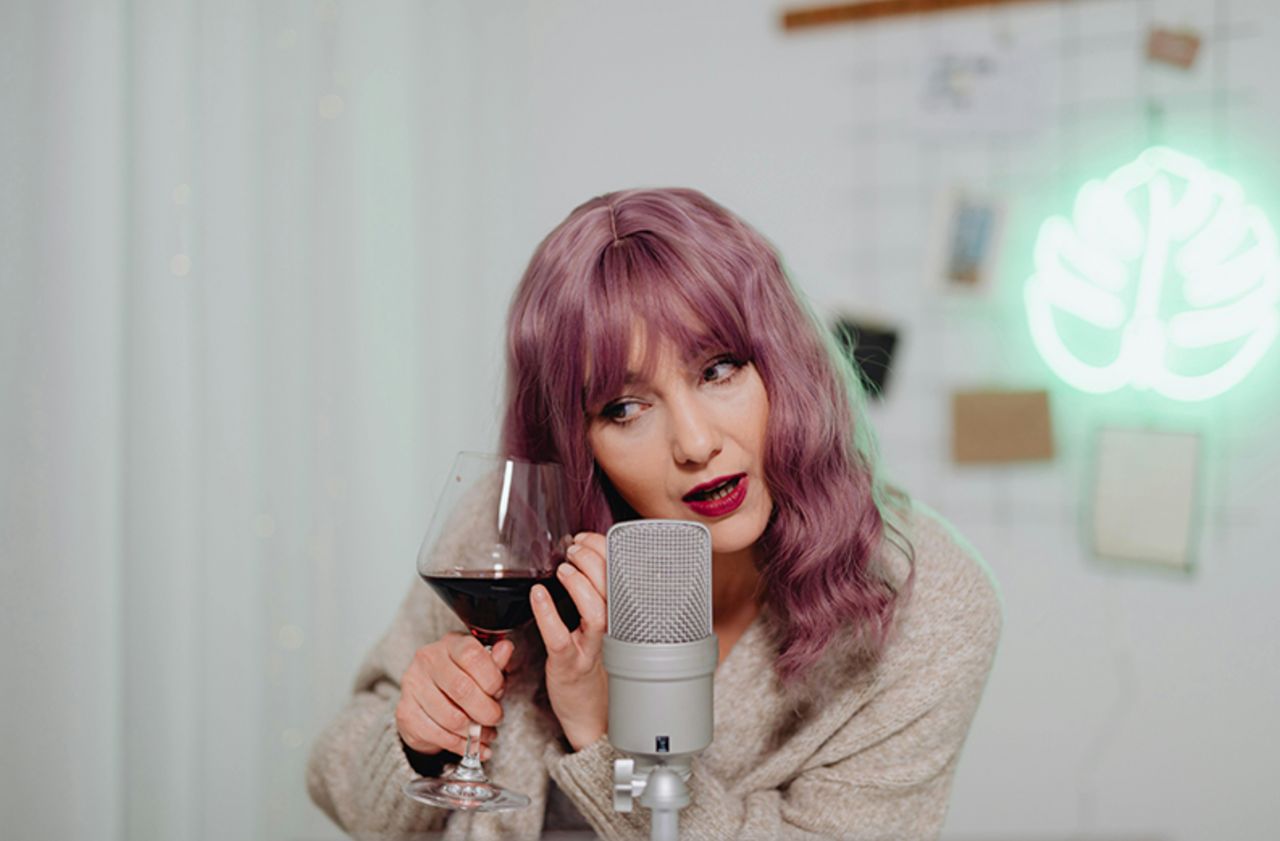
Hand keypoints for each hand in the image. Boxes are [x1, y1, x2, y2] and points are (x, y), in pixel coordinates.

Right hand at [396, 633, 514, 759]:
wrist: (426, 699)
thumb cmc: (460, 678)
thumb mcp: (481, 667)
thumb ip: (494, 662)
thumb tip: (506, 648)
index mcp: (450, 644)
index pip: (472, 655)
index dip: (492, 678)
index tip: (498, 691)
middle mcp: (427, 660)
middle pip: (462, 689)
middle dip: (486, 711)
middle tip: (495, 718)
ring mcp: (413, 686)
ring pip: (451, 718)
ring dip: (474, 732)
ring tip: (484, 733)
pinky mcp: (406, 713)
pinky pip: (439, 735)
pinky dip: (461, 745)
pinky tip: (471, 744)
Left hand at [531, 531, 607, 750]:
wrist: (590, 712)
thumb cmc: (591, 662)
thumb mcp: (598, 624)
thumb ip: (595, 593)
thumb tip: (582, 555)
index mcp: (618, 616)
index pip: (621, 575)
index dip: (606, 550)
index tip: (586, 538)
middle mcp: (611, 631)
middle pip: (614, 589)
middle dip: (595, 561)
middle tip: (574, 549)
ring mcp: (591, 649)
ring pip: (596, 613)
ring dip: (580, 584)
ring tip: (564, 568)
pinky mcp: (570, 665)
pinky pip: (559, 638)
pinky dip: (548, 614)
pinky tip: (538, 595)